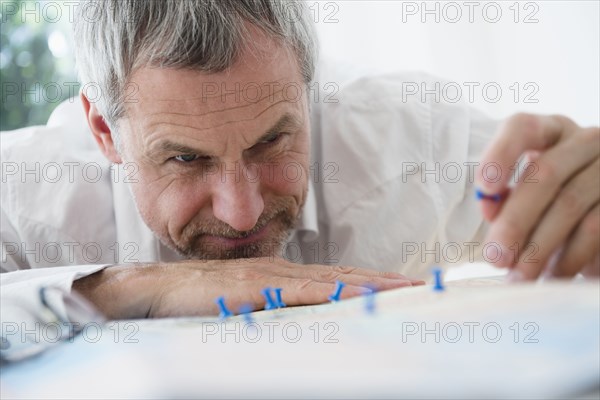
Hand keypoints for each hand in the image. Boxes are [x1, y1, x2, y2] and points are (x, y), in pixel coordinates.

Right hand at [73, 257, 423, 318]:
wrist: (152, 289)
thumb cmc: (195, 300)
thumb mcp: (242, 305)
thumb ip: (272, 310)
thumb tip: (303, 319)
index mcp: (282, 276)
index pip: (336, 279)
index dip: (371, 283)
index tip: (403, 288)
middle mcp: (282, 271)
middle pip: (343, 275)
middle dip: (384, 281)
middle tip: (423, 286)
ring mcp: (269, 277)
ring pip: (330, 280)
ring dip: (370, 284)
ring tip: (405, 289)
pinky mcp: (253, 288)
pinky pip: (299, 291)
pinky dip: (332, 292)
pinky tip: (355, 295)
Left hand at [476, 113, 598, 280]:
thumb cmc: (552, 201)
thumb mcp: (528, 192)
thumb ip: (506, 198)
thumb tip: (491, 212)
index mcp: (550, 130)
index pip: (523, 127)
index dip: (500, 155)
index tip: (484, 189)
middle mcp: (585, 141)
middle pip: (546, 173)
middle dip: (515, 221)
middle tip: (495, 257)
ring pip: (571, 205)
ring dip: (540, 247)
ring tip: (518, 276)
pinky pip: (595, 229)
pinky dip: (570, 257)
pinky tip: (552, 276)